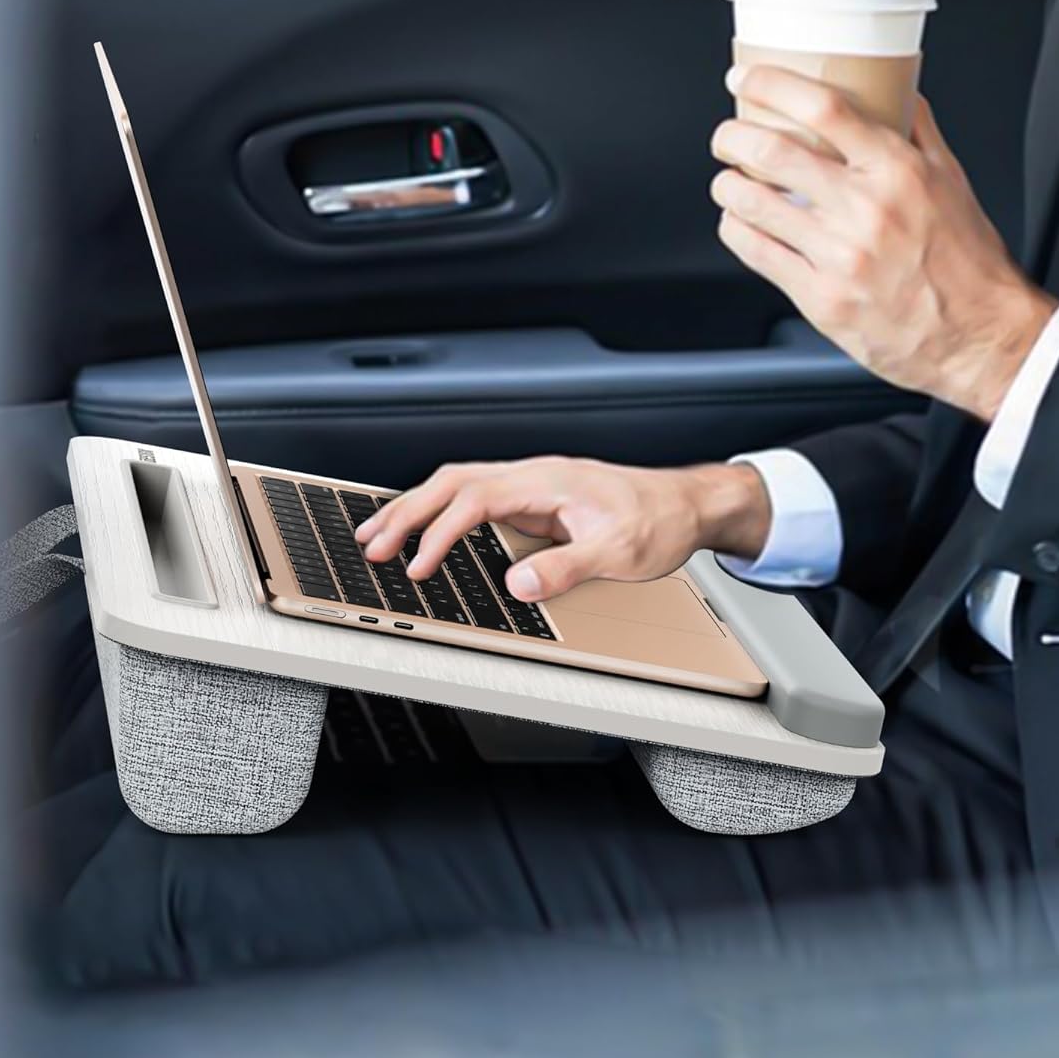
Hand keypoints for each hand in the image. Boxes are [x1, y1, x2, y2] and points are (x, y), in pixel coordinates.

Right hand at [353, 457, 771, 601]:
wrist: (686, 504)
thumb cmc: (658, 521)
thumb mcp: (620, 552)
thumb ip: (567, 566)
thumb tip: (518, 583)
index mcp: (548, 481)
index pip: (476, 498)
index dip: (441, 532)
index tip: (418, 564)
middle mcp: (534, 475)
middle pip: (453, 481)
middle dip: (407, 512)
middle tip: (372, 545)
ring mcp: (532, 483)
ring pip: (459, 484)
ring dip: (417, 507)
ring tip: (380, 534)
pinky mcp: (535, 497)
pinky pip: (474, 496)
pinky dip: (441, 510)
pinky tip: (426, 528)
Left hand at [712, 67, 1057, 421]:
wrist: (979, 335)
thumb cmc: (966, 260)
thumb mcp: (952, 179)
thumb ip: (917, 130)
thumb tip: (893, 88)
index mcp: (898, 171)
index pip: (823, 108)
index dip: (773, 84)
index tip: (746, 77)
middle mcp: (866, 210)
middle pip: (772, 152)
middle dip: (732, 136)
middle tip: (727, 135)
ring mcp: (840, 256)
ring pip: (753, 204)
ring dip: (727, 185)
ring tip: (729, 181)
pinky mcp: (821, 298)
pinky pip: (756, 253)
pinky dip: (736, 230)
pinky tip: (740, 224)